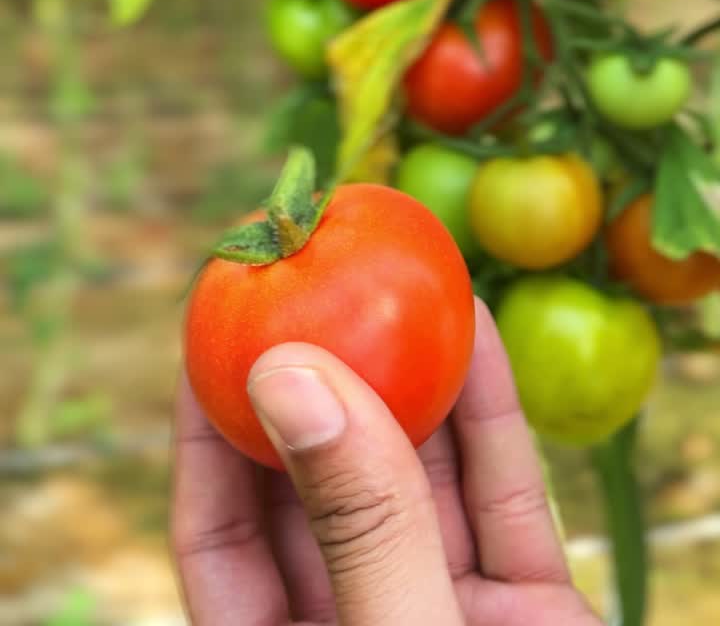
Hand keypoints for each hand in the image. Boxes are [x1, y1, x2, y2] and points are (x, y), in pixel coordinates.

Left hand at [172, 298, 598, 624]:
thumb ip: (358, 526)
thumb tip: (287, 374)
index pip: (219, 530)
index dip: (208, 423)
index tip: (208, 325)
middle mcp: (359, 620)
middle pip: (317, 483)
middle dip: (315, 371)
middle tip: (304, 269)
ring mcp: (448, 610)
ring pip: (416, 475)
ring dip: (409, 371)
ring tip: (393, 270)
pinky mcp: (531, 608)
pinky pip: (506, 492)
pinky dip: (492, 409)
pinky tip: (475, 323)